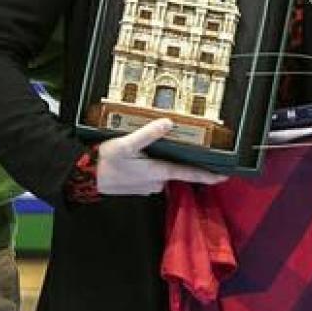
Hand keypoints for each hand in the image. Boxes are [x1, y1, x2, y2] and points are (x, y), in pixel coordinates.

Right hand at [95, 118, 227, 194]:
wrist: (87, 178)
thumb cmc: (106, 162)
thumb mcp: (126, 144)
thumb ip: (148, 134)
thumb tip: (168, 123)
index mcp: (158, 172)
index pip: (189, 175)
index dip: (208, 176)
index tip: (224, 177)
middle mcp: (156, 182)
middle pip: (175, 170)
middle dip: (177, 160)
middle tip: (175, 146)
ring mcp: (148, 186)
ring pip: (162, 172)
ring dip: (160, 162)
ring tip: (149, 150)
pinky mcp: (139, 187)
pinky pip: (151, 175)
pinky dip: (150, 166)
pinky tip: (140, 158)